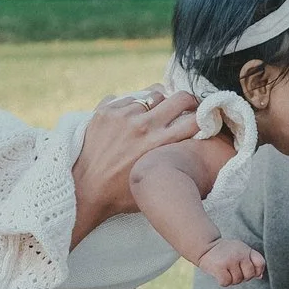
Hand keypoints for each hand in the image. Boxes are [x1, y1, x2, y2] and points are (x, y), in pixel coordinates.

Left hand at [74, 89, 199, 235]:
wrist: (85, 191)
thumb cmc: (122, 194)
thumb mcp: (156, 178)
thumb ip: (173, 159)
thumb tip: (189, 142)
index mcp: (160, 143)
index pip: (195, 119)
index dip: (203, 118)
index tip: (202, 120)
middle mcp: (144, 125)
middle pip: (180, 98)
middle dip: (188, 102)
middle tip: (185, 108)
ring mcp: (123, 115)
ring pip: (153, 94)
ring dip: (157, 104)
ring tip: (152, 115)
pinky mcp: (105, 111)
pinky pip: (128, 98)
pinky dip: (132, 107)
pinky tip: (129, 120)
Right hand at [196, 237, 265, 286]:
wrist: (205, 246)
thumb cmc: (225, 251)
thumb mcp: (241, 251)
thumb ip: (253, 261)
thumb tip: (260, 276)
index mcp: (246, 250)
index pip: (260, 263)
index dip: (256, 271)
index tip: (246, 269)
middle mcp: (239, 254)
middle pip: (249, 275)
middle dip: (242, 277)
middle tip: (233, 271)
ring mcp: (229, 260)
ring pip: (237, 280)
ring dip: (231, 280)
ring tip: (225, 271)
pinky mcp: (219, 267)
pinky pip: (226, 282)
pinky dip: (223, 282)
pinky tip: (219, 274)